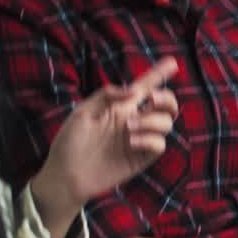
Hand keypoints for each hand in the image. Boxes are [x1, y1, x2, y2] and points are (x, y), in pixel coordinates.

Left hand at [33, 57, 179, 218]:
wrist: (65, 175)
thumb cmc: (69, 143)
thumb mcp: (83, 112)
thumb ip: (107, 96)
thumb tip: (134, 91)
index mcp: (119, 107)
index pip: (144, 87)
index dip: (159, 74)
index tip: (172, 62)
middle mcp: (133, 121)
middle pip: (165, 105)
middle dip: (166, 97)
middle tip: (151, 99)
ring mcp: (138, 140)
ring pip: (166, 123)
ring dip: (152, 120)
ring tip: (129, 127)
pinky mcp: (140, 159)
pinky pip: (159, 145)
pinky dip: (150, 139)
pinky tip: (131, 141)